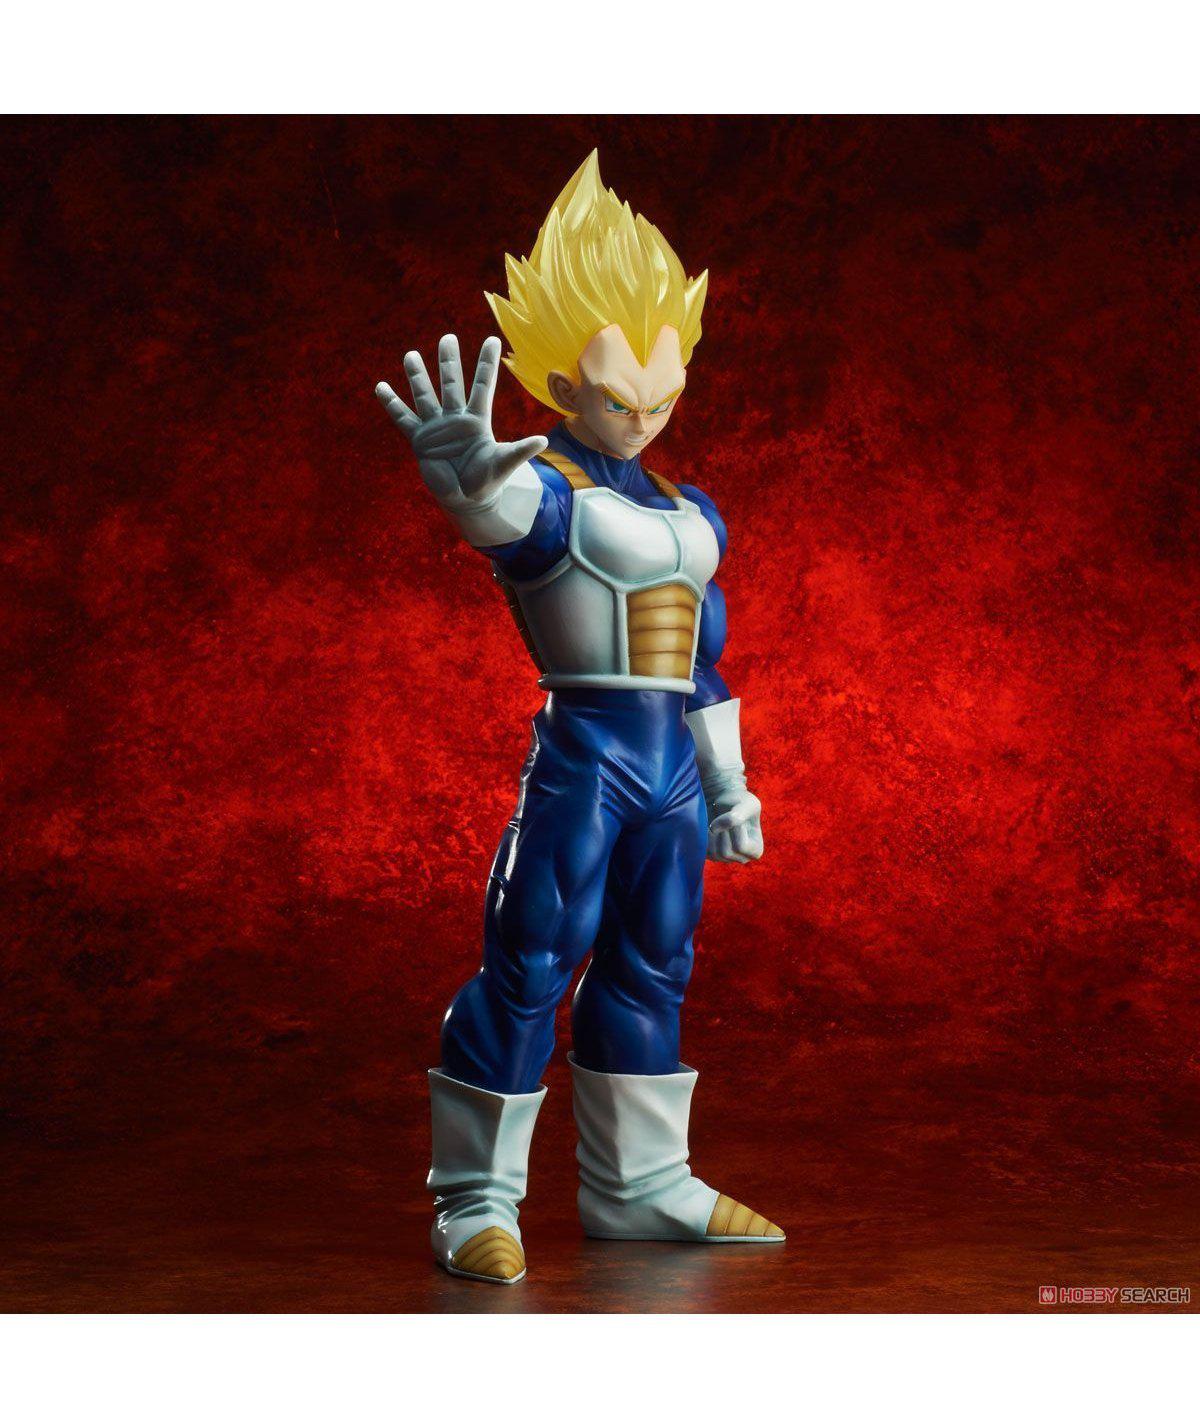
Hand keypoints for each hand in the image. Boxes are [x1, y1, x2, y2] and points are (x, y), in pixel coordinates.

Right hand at [376, 335, 545, 506]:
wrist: (466, 499)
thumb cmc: (487, 480)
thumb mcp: (504, 464)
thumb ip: (520, 450)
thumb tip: (543, 440)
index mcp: (477, 420)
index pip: (484, 385)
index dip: (487, 363)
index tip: (492, 340)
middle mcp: (456, 418)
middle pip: (452, 383)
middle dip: (449, 361)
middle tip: (448, 338)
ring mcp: (437, 427)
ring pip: (425, 395)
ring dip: (418, 376)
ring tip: (410, 355)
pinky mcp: (420, 439)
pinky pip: (403, 418)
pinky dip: (392, 404)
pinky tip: (381, 386)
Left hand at [705, 790, 763, 863]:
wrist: (722, 799)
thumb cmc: (739, 801)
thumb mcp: (747, 804)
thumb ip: (737, 817)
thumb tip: (716, 828)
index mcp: (756, 850)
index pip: (741, 847)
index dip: (735, 829)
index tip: (735, 815)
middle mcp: (742, 858)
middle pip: (726, 852)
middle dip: (722, 831)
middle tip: (724, 817)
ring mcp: (726, 859)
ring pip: (714, 853)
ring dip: (712, 834)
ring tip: (716, 821)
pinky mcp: (711, 855)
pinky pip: (704, 851)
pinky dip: (703, 837)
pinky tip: (708, 826)